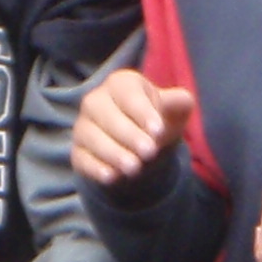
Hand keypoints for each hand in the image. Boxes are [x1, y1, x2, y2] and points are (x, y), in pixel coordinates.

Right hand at [73, 68, 194, 187]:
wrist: (141, 143)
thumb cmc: (158, 118)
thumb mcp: (174, 109)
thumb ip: (179, 102)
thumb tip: (182, 101)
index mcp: (120, 83)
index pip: (129, 95)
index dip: (143, 113)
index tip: (158, 131)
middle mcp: (96, 101)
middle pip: (107, 115)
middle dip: (129, 135)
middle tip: (149, 152)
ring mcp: (84, 126)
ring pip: (92, 137)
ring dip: (113, 153)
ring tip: (134, 168)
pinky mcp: (79, 151)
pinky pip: (82, 158)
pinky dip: (95, 168)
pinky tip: (111, 177)